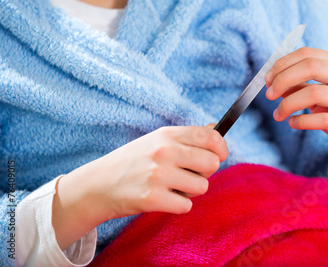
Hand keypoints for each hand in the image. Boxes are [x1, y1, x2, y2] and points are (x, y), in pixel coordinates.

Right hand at [53, 125, 227, 249]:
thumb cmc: (134, 161)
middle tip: (189, 174)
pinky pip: (186, 206)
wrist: (98, 184)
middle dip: (206, 172)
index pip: (211, 137)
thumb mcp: (157, 140)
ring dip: (191, 191)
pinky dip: (178, 205)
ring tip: (173, 186)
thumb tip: (216, 129)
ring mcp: (158, 175)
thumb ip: (188, 136)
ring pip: (202, 186)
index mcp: (167, 135)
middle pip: (212, 163)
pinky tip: (163, 198)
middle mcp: (164, 151)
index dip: (221, 148)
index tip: (219, 156)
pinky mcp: (152, 198)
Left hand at [265, 47, 327, 183]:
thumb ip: (299, 84)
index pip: (308, 54)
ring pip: (313, 93)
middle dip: (283, 79)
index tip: (268, 79)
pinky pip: (319, 119)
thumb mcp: (321, 93)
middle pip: (311, 66)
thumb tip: (272, 81)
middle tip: (269, 94)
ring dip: (288, 104)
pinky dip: (300, 121)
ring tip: (278, 114)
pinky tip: (293, 123)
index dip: (283, 64)